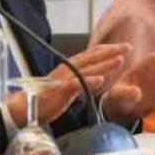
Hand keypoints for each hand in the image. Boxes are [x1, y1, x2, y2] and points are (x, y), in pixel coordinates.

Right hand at [6, 43, 128, 126]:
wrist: (26, 107)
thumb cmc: (47, 96)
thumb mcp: (68, 85)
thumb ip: (81, 79)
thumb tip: (97, 76)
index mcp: (71, 66)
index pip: (92, 53)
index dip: (108, 49)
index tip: (124, 47)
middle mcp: (68, 68)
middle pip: (93, 57)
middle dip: (111, 51)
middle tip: (128, 47)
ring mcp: (64, 78)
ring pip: (88, 69)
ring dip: (104, 64)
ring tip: (120, 60)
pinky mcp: (60, 90)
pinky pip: (76, 84)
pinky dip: (89, 81)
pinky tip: (101, 81)